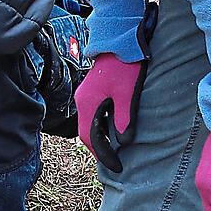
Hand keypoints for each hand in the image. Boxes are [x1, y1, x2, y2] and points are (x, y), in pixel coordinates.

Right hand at [74, 3, 156, 172]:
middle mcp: (82, 101)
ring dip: (99, 138)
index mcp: (88, 104)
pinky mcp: (92, 91)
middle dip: (99, 149)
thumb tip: (123, 142)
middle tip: (115, 162)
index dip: (102, 154)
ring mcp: (85, 95)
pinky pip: (92, 115)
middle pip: (86, 132)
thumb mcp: (127, 95)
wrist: (119, 43)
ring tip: (114, 150)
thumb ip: (124, 118)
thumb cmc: (124, 68)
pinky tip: (112, 130)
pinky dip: (100, 127)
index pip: (89, 137)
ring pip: (89, 123)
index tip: (116, 166)